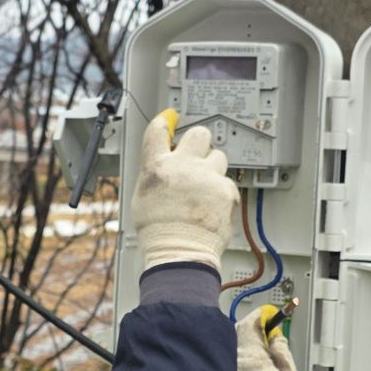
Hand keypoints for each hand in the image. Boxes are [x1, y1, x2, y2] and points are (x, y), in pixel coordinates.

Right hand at [132, 110, 239, 271]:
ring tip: (205, 188)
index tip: (170, 118)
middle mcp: (183, 166)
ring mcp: (207, 176)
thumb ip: (156, 173)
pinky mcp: (226, 190)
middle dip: (199, 140)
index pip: (157, 130)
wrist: (180, 252)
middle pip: (199, 133)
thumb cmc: (159, 232)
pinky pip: (227, 182)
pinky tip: (212, 206)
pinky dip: (222, 192)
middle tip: (197, 153)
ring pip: (218, 157)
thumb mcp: (143, 196)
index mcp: (157, 167)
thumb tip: (164, 162)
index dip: (165, 121)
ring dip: (212, 168)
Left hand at [237, 306, 303, 370]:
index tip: (270, 315)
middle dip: (251, 331)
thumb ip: (282, 351)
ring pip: (232, 348)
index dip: (262, 316)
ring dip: (244, 347)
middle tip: (267, 337)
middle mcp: (233, 359)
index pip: (251, 321)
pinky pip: (229, 364)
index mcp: (250, 353)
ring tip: (261, 357)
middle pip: (238, 333)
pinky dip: (238, 362)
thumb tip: (277, 337)